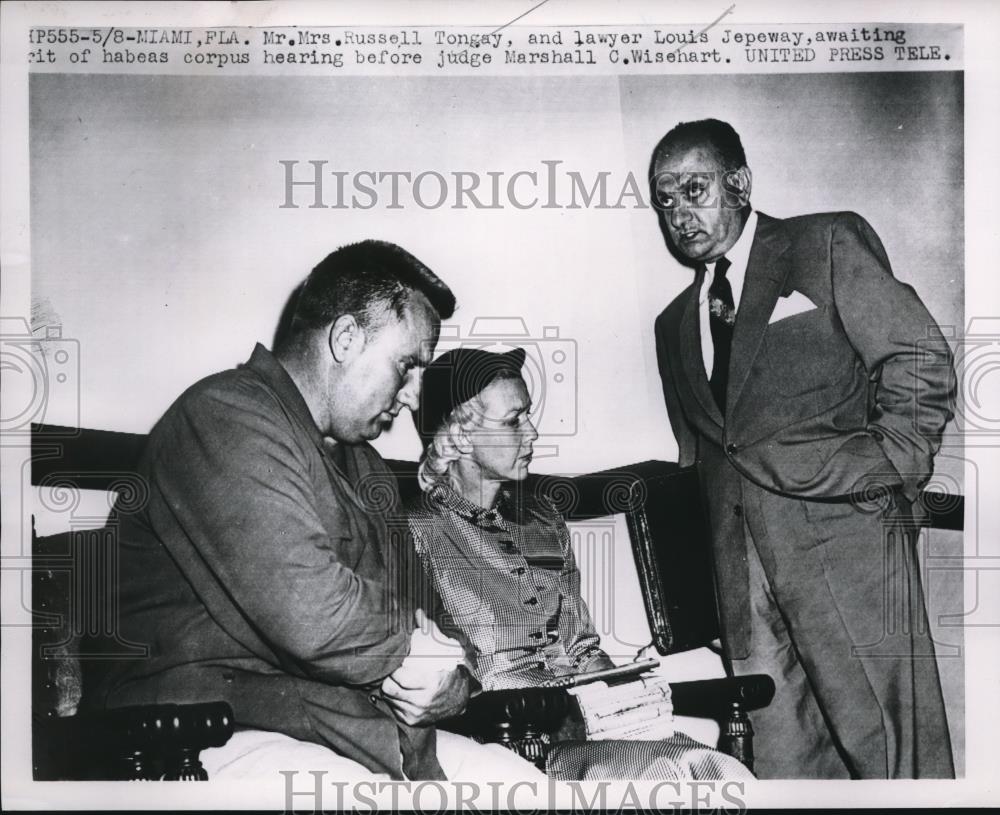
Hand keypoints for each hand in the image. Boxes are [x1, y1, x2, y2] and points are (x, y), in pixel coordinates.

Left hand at [380, 609, 470, 725]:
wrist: (459, 698)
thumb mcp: (443, 650)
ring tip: (393, 679)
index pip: (399, 676)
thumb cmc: (449, 670)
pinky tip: (398, 692)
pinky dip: (394, 700)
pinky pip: (394, 708)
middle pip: (390, 688)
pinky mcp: (413, 721)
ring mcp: (418, 713)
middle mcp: (423, 701)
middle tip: (391, 670)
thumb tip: (418, 611)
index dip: (394, 667)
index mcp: (431, 682)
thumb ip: (430, 630)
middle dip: (389, 678)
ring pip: (390, 699)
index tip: (395, 661)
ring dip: (390, 688)